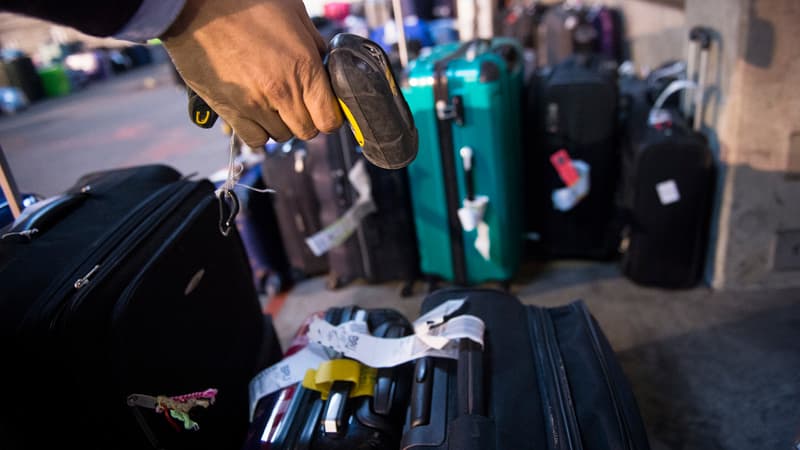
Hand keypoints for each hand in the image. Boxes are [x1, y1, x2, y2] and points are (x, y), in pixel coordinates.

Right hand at [161, 0, 343, 146]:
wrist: (197, 7)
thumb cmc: (245, 3)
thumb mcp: (294, 14)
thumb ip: (315, 45)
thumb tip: (327, 65)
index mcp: (304, 68)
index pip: (330, 120)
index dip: (331, 115)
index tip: (325, 107)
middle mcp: (281, 92)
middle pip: (307, 131)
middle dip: (308, 119)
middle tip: (299, 102)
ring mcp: (254, 105)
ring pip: (281, 136)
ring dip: (282, 124)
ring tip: (274, 103)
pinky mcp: (230, 110)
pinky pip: (254, 140)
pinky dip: (259, 132)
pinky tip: (257, 113)